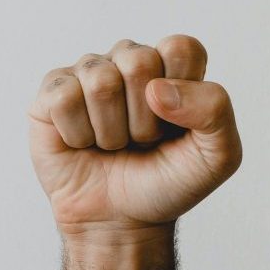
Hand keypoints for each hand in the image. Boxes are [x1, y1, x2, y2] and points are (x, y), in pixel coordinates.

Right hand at [27, 35, 241, 239]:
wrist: (121, 221)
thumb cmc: (167, 183)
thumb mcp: (217, 156)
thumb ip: (215, 110)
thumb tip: (157, 88)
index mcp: (172, 67)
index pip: (181, 48)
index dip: (181, 91)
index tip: (176, 126)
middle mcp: (129, 61)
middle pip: (139, 62)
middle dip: (144, 119)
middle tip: (141, 141)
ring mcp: (89, 73)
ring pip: (100, 82)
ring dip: (110, 131)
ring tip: (113, 145)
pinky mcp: (52, 92)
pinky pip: (63, 97)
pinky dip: (77, 134)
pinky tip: (82, 144)